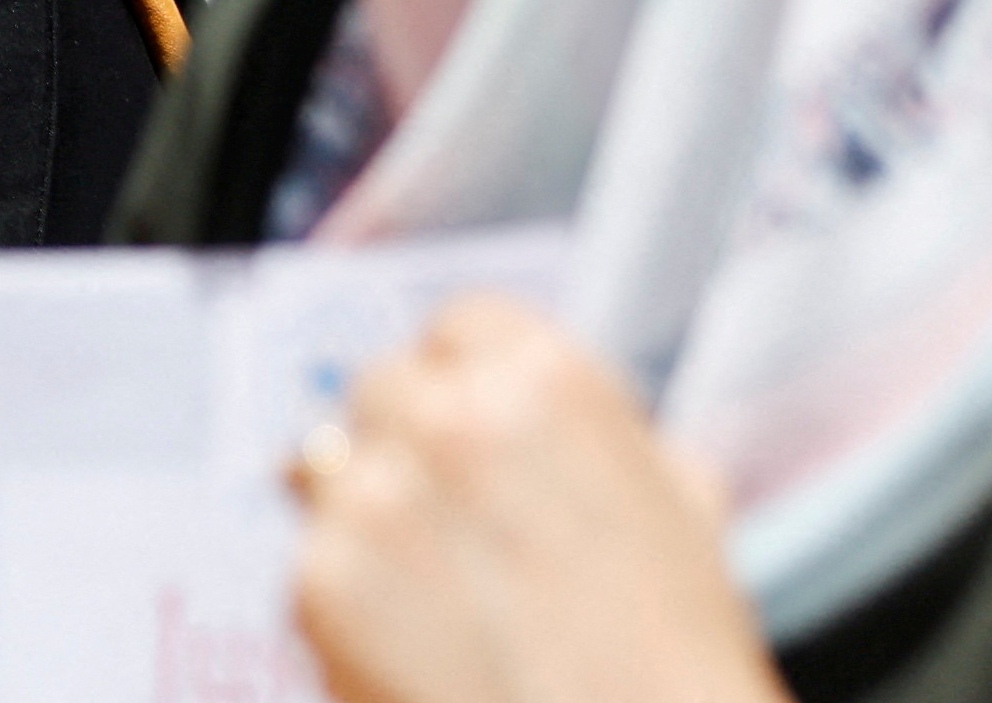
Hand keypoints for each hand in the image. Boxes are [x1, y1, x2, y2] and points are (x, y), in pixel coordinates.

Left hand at [289, 296, 785, 702]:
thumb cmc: (674, 666)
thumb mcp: (681, 514)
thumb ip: (604, 442)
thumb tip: (567, 427)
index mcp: (548, 383)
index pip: (460, 326)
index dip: (467, 383)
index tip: (470, 426)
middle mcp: (450, 419)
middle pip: (382, 385)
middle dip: (406, 443)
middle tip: (448, 521)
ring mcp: (375, 497)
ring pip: (325, 463)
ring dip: (363, 510)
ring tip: (432, 591)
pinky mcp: (320, 580)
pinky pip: (309, 558)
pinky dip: (346, 597)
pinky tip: (410, 643)